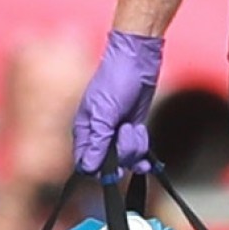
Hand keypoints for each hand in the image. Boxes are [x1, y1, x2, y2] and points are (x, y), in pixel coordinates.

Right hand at [71, 30, 163, 173]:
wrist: (138, 60)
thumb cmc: (115, 80)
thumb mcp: (104, 112)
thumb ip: (98, 141)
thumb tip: (89, 168)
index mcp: (85, 131)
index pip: (86, 163)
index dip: (100, 169)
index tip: (113, 164)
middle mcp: (99, 135)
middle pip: (109, 165)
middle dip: (122, 155)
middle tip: (126, 135)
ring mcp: (117, 133)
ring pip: (126, 158)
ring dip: (134, 146)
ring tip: (133, 126)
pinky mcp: (132, 129)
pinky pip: (137, 150)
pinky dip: (142, 145)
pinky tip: (141, 131)